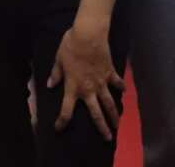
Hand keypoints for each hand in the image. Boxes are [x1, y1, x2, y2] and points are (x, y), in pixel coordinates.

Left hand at [48, 25, 124, 139]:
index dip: (62, 121)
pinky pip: (116, 82)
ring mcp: (101, 82)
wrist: (88, 35)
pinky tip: (124, 91)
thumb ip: (56, 74)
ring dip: (113, 115)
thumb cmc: (71, 46)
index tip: (59, 128)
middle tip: (108, 138)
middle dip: (101, 127)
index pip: (66, 110)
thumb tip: (50, 85)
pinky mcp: (110, 72)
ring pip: (109, 103)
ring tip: (117, 125)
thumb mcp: (59, 59)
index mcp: (73, 87)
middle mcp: (88, 89)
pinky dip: (120, 86)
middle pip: (96, 113)